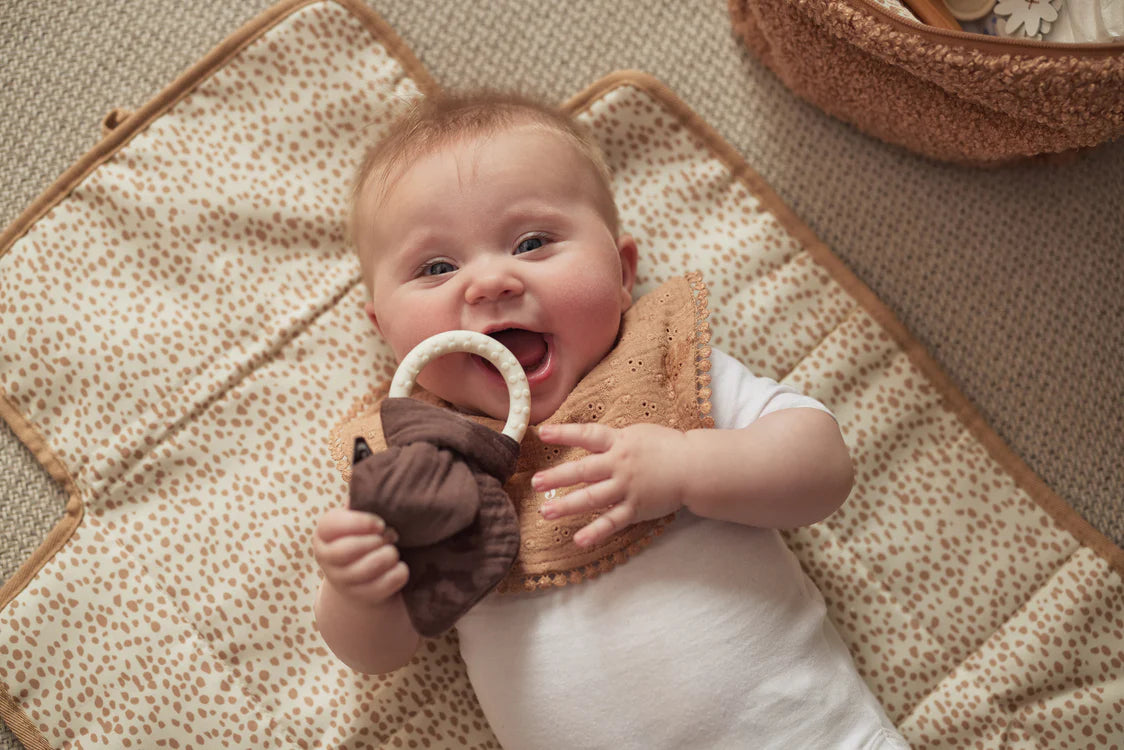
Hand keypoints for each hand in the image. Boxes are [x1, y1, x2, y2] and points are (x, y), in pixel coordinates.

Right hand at [313, 508, 407, 605]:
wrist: (367, 574)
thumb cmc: (366, 534)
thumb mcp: (360, 516)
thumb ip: (363, 500)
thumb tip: (373, 482)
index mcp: (324, 533)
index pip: (332, 525)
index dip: (360, 522)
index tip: (380, 523)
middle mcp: (326, 558)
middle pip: (348, 549)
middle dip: (376, 541)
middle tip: (391, 535)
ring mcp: (342, 580)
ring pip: (367, 568)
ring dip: (388, 556)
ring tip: (393, 550)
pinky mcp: (361, 596)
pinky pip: (383, 586)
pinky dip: (398, 574)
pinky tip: (400, 566)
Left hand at [532, 422, 688, 547]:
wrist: (695, 467)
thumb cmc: (668, 447)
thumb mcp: (638, 435)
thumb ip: (613, 440)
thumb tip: (588, 442)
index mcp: (620, 442)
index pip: (587, 435)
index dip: (564, 434)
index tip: (542, 433)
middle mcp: (620, 465)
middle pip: (583, 470)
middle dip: (557, 477)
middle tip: (535, 483)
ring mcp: (627, 488)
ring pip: (592, 497)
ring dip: (567, 505)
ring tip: (546, 512)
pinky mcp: (636, 508)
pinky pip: (612, 522)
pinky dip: (596, 532)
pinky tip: (579, 540)